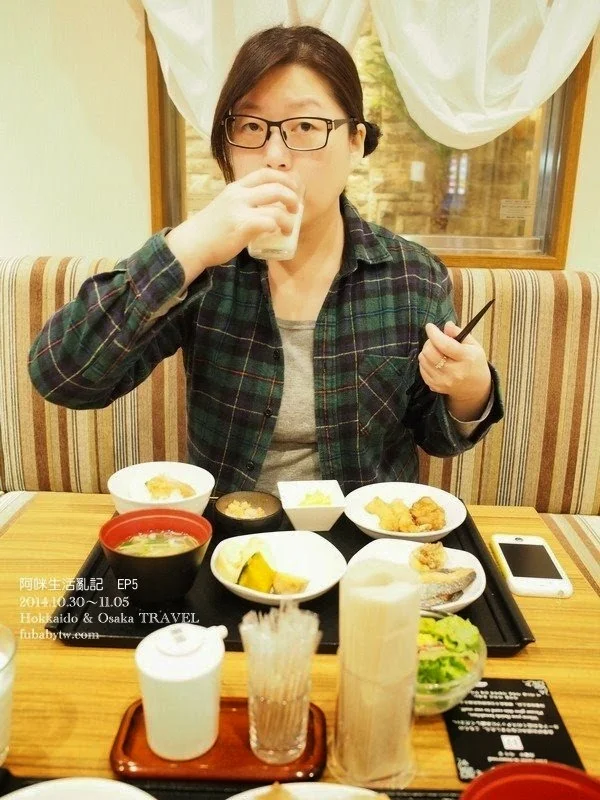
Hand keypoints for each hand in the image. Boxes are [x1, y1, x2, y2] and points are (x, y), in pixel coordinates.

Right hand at [166, 169, 301, 285]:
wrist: (192, 243)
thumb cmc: (210, 229)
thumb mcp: (226, 206)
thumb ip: (243, 203)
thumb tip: (265, 208)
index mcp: (236, 187)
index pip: (265, 173)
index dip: (284, 179)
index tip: (294, 189)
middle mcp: (239, 194)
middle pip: (275, 187)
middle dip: (292, 197)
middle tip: (295, 208)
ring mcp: (240, 209)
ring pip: (276, 207)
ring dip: (289, 218)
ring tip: (289, 227)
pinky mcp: (241, 226)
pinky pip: (269, 222)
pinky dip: (278, 227)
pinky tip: (277, 233)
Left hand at [418, 321, 491, 420]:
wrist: (475, 388)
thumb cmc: (474, 362)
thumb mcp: (473, 345)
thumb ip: (459, 333)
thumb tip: (447, 325)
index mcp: (466, 358)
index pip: (445, 345)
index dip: (434, 334)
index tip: (430, 326)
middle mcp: (454, 372)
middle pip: (430, 352)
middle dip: (429, 342)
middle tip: (435, 340)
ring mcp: (443, 381)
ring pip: (423, 360)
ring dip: (426, 351)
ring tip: (436, 350)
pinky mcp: (435, 386)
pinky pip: (422, 369)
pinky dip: (425, 362)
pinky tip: (434, 361)